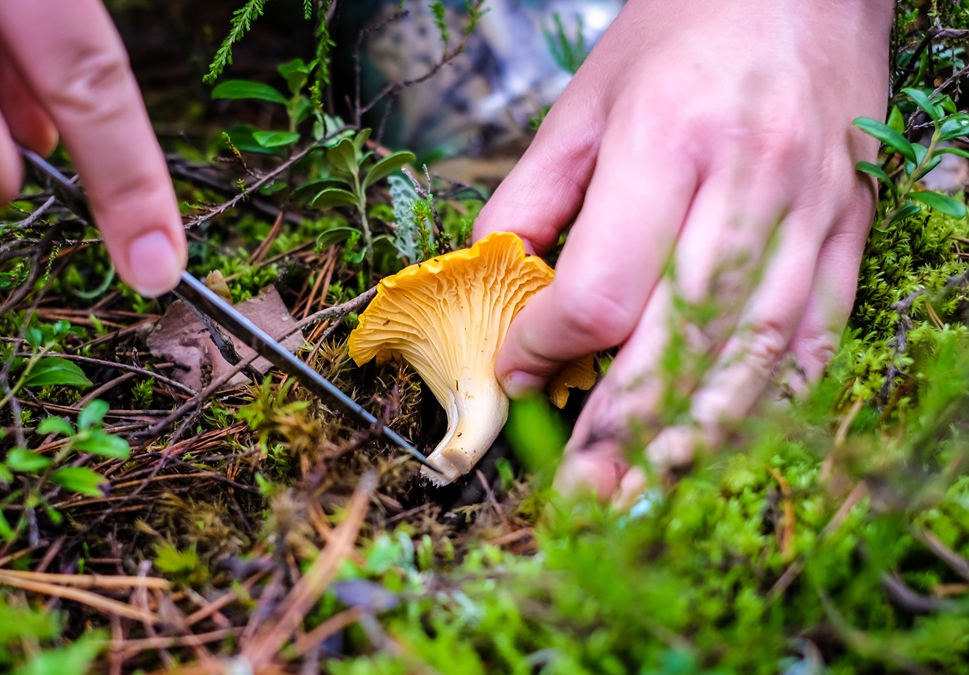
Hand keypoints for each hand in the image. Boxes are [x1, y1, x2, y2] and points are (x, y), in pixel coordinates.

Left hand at [474, 0, 891, 502]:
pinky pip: (819, 334)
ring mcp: (812, 210)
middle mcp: (748, 182)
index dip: (549, 346)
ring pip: (758, 352)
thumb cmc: (683, 29)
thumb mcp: (582, 101)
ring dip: (700, 435)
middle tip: (582, 491)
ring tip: (649, 488)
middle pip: (681, 338)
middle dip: (623, 427)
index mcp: (666, 142)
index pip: (602, 287)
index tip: (517, 369)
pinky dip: (775, 399)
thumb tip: (494, 283)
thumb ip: (529, 197)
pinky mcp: (850, 227)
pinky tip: (731, 440)